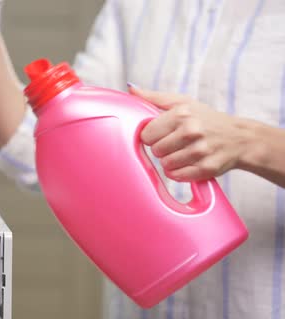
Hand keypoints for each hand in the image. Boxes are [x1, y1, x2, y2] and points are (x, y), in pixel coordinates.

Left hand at [129, 86, 253, 181]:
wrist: (240, 138)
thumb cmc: (207, 119)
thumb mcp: (183, 102)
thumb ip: (154, 97)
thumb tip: (131, 89)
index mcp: (182, 114)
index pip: (146, 134)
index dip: (153, 136)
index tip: (163, 134)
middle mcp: (191, 131)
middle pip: (156, 151)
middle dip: (162, 149)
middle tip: (175, 144)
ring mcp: (200, 151)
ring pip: (165, 165)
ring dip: (170, 162)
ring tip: (183, 153)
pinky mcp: (206, 169)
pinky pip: (177, 177)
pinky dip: (179, 173)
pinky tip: (188, 163)